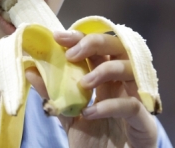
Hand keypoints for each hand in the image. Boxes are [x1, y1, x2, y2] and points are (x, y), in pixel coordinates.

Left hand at [25, 30, 157, 147]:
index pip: (98, 48)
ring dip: (104, 70)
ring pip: (130, 68)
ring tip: (83, 83)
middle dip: (95, 43)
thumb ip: (53, 94)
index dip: (81, 38)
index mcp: (108, 78)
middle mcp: (124, 83)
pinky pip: (131, 104)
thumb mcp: (68, 114)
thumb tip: (30, 69)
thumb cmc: (95, 141)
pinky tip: (89, 113)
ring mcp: (138, 99)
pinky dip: (109, 105)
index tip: (58, 37)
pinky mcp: (144, 121)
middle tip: (71, 54)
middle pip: (119, 47)